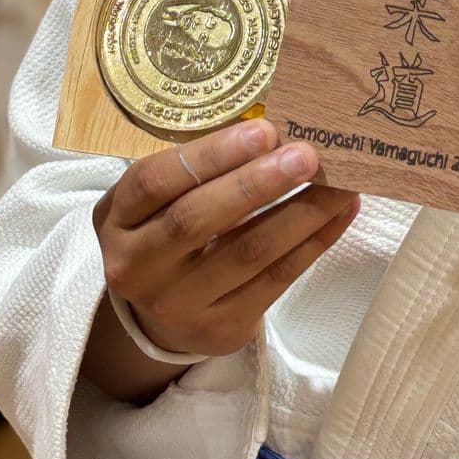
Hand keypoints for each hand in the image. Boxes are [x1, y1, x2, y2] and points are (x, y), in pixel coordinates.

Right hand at [93, 119, 357, 358]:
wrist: (157, 318)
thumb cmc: (165, 233)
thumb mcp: (157, 201)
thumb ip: (197, 171)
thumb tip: (276, 132)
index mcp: (117, 219)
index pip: (156, 181)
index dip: (212, 154)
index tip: (265, 130)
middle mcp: (137, 265)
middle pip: (197, 219)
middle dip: (258, 183)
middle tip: (307, 155)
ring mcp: (177, 303)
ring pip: (248, 252)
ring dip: (302, 212)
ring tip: (339, 182)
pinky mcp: (221, 328)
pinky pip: (277, 279)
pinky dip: (315, 241)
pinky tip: (341, 212)